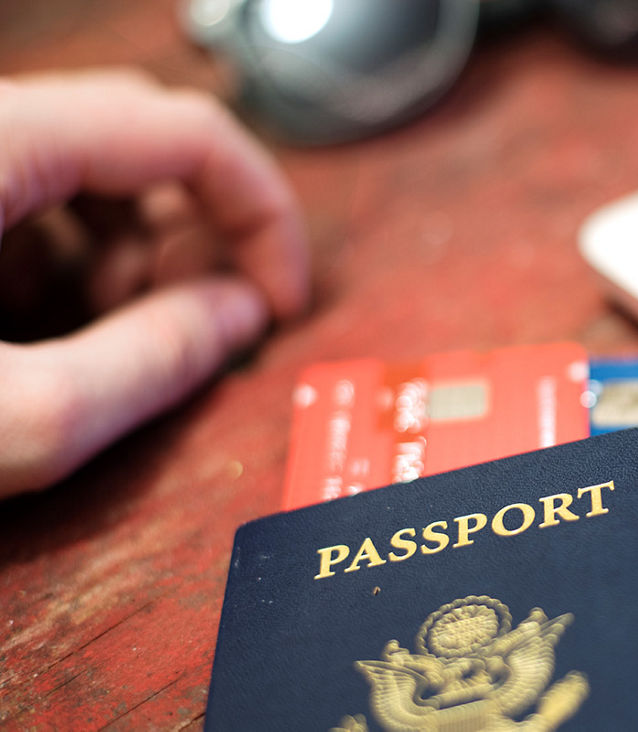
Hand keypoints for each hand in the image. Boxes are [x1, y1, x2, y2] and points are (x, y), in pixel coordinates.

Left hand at [0, 70, 308, 497]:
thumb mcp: (13, 420)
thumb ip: (149, 363)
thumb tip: (238, 315)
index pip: (188, 131)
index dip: (266, 215)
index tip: (285, 298)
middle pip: (141, 140)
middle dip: (201, 234)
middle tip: (215, 318)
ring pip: (83, 170)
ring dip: (135, 250)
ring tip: (122, 336)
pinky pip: (24, 197)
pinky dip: (69, 259)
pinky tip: (50, 331)